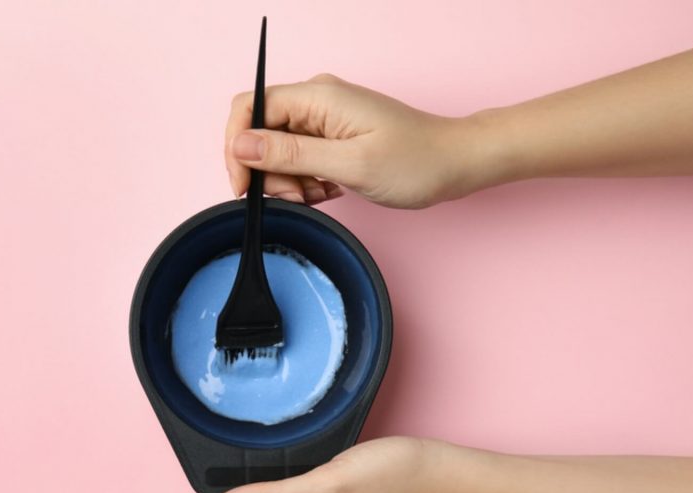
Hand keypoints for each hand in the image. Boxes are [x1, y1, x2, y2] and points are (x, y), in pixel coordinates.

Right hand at [225, 74, 489, 208]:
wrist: (454, 163)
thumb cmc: (414, 162)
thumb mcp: (348, 165)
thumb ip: (290, 155)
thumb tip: (241, 146)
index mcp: (317, 96)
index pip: (248, 108)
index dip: (237, 148)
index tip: (244, 186)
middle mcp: (316, 100)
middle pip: (260, 133)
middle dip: (269, 172)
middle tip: (299, 196)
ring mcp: (323, 117)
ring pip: (276, 151)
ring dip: (289, 181)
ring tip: (322, 194)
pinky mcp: (330, 135)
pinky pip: (297, 158)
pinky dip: (305, 181)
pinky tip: (329, 190)